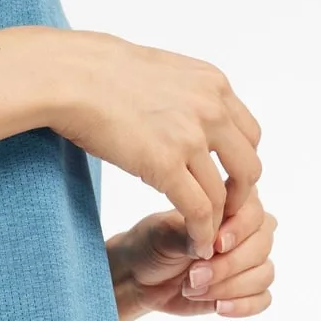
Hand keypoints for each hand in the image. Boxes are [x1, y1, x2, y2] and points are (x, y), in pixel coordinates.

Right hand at [47, 29, 261, 256]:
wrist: (74, 77)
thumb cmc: (99, 74)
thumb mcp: (158, 75)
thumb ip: (178, 99)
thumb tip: (170, 117)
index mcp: (213, 85)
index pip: (247, 135)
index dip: (238, 166)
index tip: (222, 185)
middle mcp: (212, 110)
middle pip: (247, 166)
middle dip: (237, 197)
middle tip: (221, 216)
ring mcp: (191, 138)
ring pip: (223, 193)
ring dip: (218, 222)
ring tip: (207, 239)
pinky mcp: (166, 164)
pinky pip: (198, 208)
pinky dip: (202, 232)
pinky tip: (196, 245)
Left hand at [108, 186, 276, 318]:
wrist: (139, 276)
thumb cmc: (152, 246)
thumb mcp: (164, 234)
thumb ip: (191, 234)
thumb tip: (212, 245)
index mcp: (232, 207)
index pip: (255, 213)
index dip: (239, 230)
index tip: (216, 244)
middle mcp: (248, 233)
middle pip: (262, 247)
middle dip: (227, 265)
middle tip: (193, 275)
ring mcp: (249, 262)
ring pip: (264, 274)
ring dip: (229, 287)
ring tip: (193, 290)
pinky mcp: (245, 290)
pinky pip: (263, 299)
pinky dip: (242, 305)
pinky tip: (218, 307)